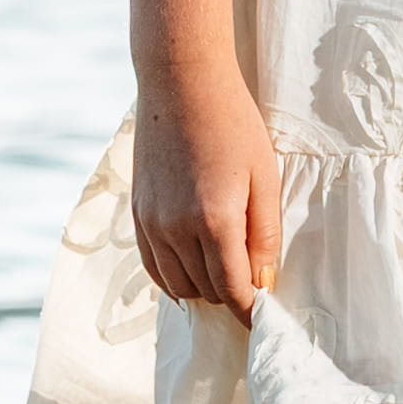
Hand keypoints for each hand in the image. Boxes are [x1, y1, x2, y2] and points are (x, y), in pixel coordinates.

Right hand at [131, 81, 281, 315]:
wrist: (180, 85)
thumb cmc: (233, 125)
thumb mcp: (264, 177)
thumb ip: (264, 233)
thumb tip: (262, 280)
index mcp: (214, 221)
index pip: (232, 289)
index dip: (250, 310)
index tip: (263, 319)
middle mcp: (176, 229)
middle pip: (206, 290)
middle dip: (231, 295)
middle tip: (251, 285)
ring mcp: (151, 223)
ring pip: (177, 284)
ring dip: (203, 288)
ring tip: (225, 274)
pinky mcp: (137, 214)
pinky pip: (153, 266)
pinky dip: (173, 278)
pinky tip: (192, 271)